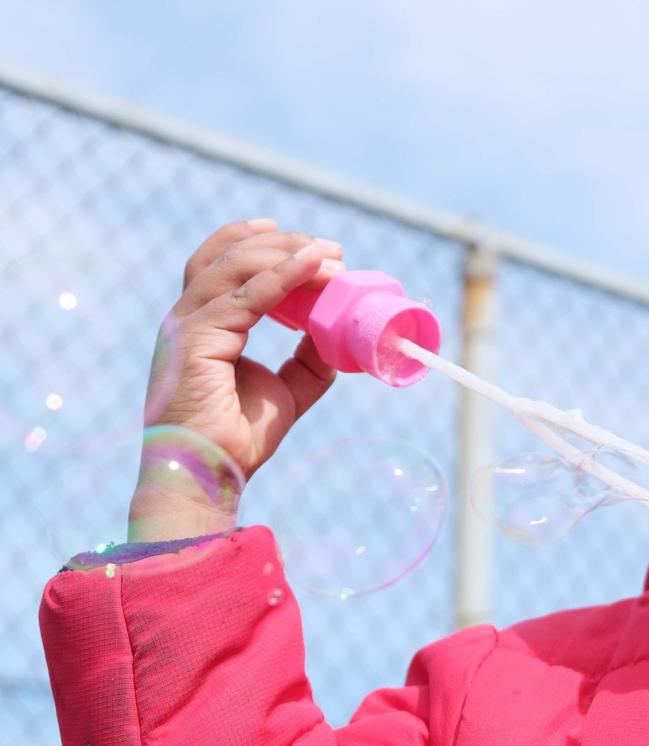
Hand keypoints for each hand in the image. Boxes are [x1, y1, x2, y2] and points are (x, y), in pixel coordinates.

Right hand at [129, 219, 344, 538]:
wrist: (209, 474)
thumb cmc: (237, 439)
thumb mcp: (287, 390)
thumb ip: (309, 360)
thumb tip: (337, 334)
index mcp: (201, 326)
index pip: (224, 267)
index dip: (259, 244)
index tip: (306, 242)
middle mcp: (188, 318)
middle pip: (231, 257)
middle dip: (284, 244)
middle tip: (332, 249)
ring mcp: (187, 324)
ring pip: (238, 266)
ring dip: (289, 254)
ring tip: (333, 256)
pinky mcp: (196, 337)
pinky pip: (247, 295)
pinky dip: (284, 275)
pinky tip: (314, 266)